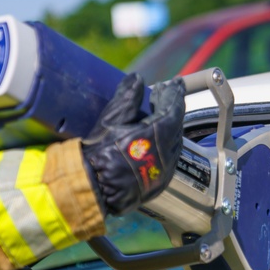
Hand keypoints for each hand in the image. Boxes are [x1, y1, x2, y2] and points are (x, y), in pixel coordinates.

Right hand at [82, 74, 184, 215]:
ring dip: (170, 125)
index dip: (175, 93)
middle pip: (176, 124)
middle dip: (171, 106)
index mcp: (156, 135)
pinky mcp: (160, 182)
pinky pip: (170, 158)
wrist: (92, 190)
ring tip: (159, 112)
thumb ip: (127, 98)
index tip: (177, 82)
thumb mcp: (109, 121)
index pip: (173, 109)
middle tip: (163, 93)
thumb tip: (137, 79)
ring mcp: (165, 170)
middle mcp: (166, 153)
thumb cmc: (97, 155)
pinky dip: (167, 143)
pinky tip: (157, 138)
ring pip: (175, 141)